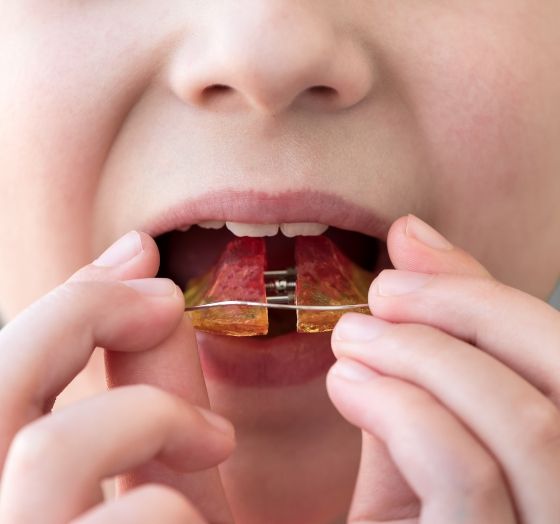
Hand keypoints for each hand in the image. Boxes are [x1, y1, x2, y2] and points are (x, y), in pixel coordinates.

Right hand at [0, 232, 234, 523]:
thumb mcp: (168, 480)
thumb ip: (148, 393)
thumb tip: (146, 270)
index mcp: (10, 485)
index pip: (3, 371)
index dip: (65, 300)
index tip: (141, 253)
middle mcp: (2, 512)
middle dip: (83, 310)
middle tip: (166, 299)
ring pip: (52, 450)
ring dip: (153, 419)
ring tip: (217, 441)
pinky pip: (146, 513)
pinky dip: (186, 510)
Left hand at [327, 215, 559, 522]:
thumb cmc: (403, 513)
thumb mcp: (427, 426)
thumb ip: (435, 344)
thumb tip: (415, 233)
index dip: (489, 292)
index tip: (406, 259)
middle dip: (468, 309)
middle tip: (381, 292)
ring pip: (528, 422)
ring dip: (423, 355)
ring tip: (350, 340)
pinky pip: (465, 473)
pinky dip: (401, 409)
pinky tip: (347, 387)